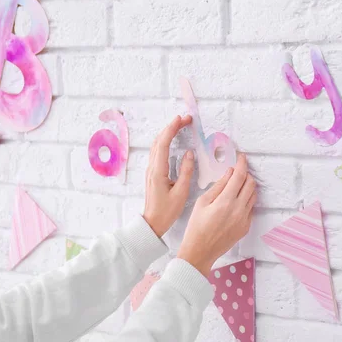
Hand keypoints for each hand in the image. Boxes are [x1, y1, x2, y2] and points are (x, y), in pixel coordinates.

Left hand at [143, 115, 194, 237]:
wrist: (152, 222)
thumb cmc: (167, 211)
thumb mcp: (181, 192)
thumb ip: (186, 172)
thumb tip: (189, 153)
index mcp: (158, 171)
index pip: (164, 143)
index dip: (172, 129)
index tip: (182, 119)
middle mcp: (152, 167)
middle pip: (159, 140)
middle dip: (171, 127)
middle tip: (185, 119)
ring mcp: (151, 169)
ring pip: (157, 145)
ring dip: (167, 132)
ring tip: (180, 125)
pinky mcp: (153, 173)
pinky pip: (157, 151)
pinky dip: (165, 141)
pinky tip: (172, 140)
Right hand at [177, 154, 256, 276]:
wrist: (200, 252)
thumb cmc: (196, 227)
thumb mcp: (202, 202)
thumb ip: (218, 186)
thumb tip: (229, 173)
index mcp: (226, 202)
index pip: (240, 176)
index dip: (242, 164)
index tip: (241, 157)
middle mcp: (238, 210)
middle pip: (251, 184)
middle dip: (246, 174)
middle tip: (238, 171)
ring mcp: (244, 220)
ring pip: (253, 196)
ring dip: (248, 187)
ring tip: (237, 185)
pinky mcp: (246, 227)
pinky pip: (250, 208)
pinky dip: (246, 200)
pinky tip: (235, 202)